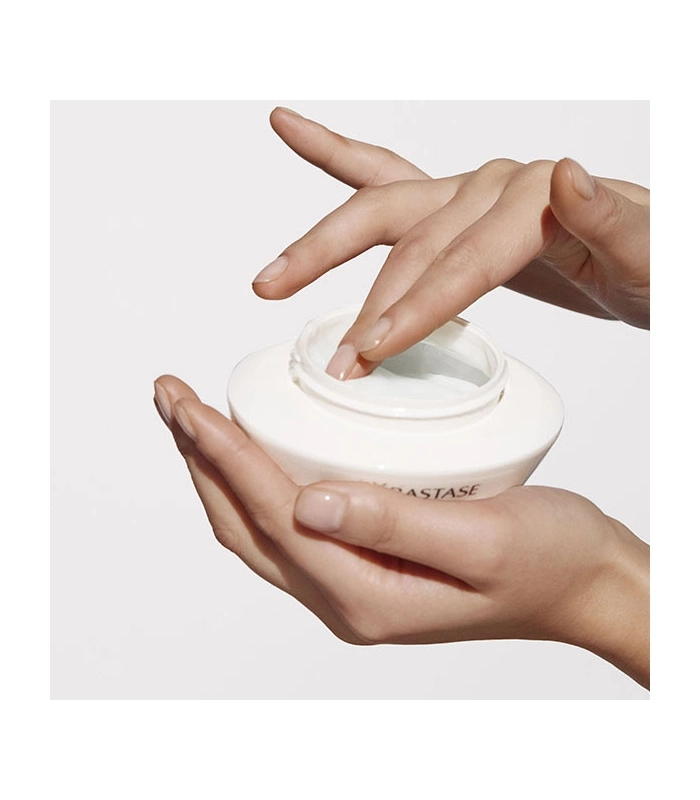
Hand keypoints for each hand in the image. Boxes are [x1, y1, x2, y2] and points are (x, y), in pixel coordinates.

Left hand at [154, 375, 649, 687]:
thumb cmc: (553, 560)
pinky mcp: (367, 565)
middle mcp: (348, 598)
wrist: (588, 583)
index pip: (271, 513)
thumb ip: (394, 524)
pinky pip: (290, 527)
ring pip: (259, 530)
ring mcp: (354, 586)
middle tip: (172, 398)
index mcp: (368, 595)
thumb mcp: (485, 539)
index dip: (220, 454)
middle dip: (199, 460)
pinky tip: (254, 452)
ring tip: (194, 421)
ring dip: (219, 473)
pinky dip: (257, 485)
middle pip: (245, 526)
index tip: (185, 402)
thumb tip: (305, 503)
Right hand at [253, 107, 649, 379]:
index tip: (373, 354)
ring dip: (324, 247)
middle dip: (363, 297)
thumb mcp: (653, 254)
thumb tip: (564, 175)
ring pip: (382, 207)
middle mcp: (492, 185)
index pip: (459, 260)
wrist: (654, 258)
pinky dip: (338, 157)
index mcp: (534, 199)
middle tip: (333, 354)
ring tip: (272, 279)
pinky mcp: (456, 208)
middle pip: (407, 234)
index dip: (414, 309)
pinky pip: (387, 176)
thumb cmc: (654, 264)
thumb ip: (611, 217)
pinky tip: (292, 130)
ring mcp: (468, 190)